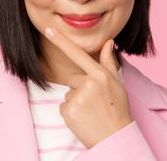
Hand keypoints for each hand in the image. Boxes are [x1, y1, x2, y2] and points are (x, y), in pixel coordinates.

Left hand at [44, 27, 133, 148]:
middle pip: (73, 79)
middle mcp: (88, 83)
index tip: (48, 29)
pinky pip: (64, 106)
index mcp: (99, 74)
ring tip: (91, 111)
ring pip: (68, 94)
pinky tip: (84, 118)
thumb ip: (108, 62)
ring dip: (76, 102)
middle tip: (95, 102)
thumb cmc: (118, 108)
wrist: (115, 137)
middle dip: (80, 89)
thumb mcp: (116, 83)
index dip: (61, 40)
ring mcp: (77, 97)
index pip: (77, 53)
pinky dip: (71, 113)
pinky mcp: (69, 111)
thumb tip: (108, 42)